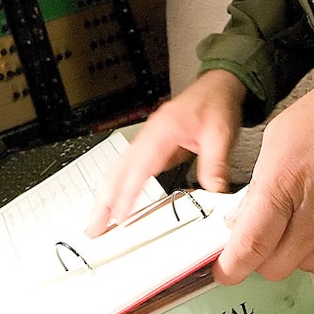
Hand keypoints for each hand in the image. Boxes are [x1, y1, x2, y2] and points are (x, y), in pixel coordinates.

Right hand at [85, 69, 246, 234]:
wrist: (217, 86)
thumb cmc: (215, 103)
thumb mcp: (220, 134)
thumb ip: (215, 164)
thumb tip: (212, 190)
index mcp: (161, 132)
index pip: (138, 169)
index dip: (127, 195)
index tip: (118, 216)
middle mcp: (148, 136)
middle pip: (117, 171)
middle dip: (102, 201)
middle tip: (93, 227)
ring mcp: (146, 140)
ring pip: (117, 170)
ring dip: (104, 195)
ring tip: (96, 219)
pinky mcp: (150, 145)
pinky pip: (125, 168)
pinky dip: (114, 185)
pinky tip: (111, 199)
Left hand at [213, 45, 313, 284]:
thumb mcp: (280, 136)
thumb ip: (260, 186)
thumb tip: (242, 221)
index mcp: (287, 182)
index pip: (252, 245)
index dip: (232, 267)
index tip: (225, 272)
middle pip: (279, 267)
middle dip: (264, 259)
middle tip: (265, 239)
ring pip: (311, 264)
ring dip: (298, 251)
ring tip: (303, 218)